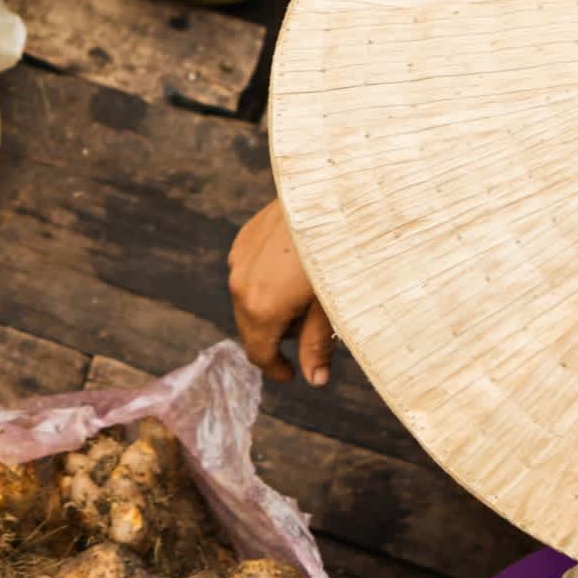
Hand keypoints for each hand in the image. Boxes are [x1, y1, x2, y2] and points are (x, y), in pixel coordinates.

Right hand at [227, 197, 330, 385]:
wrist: (329, 196)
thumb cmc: (338, 254)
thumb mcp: (332, 305)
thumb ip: (318, 345)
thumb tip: (315, 380)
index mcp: (261, 309)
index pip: (259, 354)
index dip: (276, 370)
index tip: (292, 375)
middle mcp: (241, 286)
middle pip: (251, 328)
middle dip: (277, 338)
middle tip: (309, 332)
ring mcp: (240, 259)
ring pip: (248, 299)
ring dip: (271, 308)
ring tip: (306, 297)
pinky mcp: (245, 237)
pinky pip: (250, 271)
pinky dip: (267, 281)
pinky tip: (295, 271)